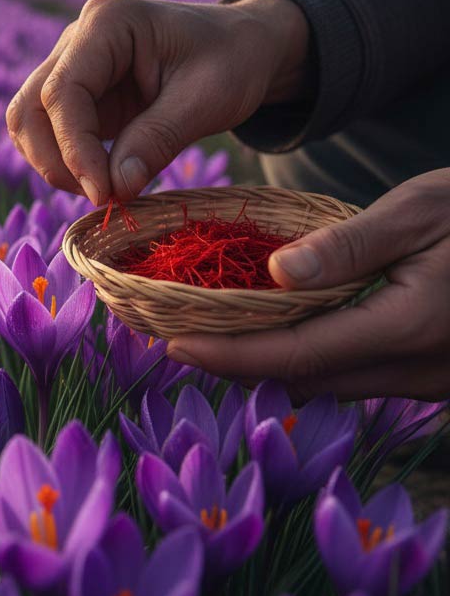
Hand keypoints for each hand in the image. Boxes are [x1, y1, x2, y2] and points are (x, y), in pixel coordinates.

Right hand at [6, 0, 308, 203]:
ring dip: (54, 165)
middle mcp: (76, 39)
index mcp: (107, 22)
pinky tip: (104, 180)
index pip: (62, 92)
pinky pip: (49, 134)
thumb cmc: (233, 61)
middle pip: (30, 108)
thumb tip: (114, 190)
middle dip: (56, 161)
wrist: (244, 47)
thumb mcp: (208, 99)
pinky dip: (66, 164)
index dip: (74, 150)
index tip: (103, 194)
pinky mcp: (77, 95)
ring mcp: (71, 66)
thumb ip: (158, 140)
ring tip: (105, 191)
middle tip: (103, 198)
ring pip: (29, 123)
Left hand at [166, 170, 449, 401]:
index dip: (228, 354)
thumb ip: (349, 247)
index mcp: (406, 326)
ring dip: (270, 364)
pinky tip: (279, 330)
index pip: (295, 353)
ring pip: (330, 384)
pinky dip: (309, 358)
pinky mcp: (433, 374)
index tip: (172, 346)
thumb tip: (275, 274)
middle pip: (304, 379)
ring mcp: (429, 379)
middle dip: (237, 363)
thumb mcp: (421, 211)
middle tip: (176, 336)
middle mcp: (416, 368)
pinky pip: (357, 376)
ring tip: (212, 333)